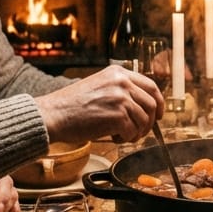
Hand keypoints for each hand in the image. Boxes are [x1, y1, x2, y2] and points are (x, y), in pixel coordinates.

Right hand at [37, 64, 162, 142]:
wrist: (54, 114)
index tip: (158, 114)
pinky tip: (115, 137)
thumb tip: (141, 104)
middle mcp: (122, 82)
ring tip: (123, 135)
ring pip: (144, 120)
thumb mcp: (99, 85)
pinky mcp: (117, 116)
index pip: (151, 85)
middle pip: (152, 104)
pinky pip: (132, 131)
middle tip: (140, 131)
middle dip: (150, 122)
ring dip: (137, 132)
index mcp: (118, 73)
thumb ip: (119, 89)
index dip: (159, 102)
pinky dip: (126, 138)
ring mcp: (121, 98)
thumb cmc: (72, 105)